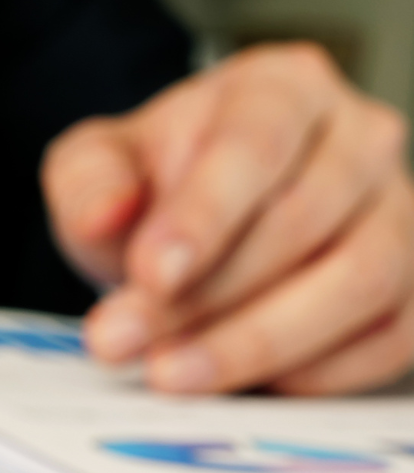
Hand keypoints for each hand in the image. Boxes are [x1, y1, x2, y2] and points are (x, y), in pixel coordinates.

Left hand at [43, 43, 413, 394]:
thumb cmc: (152, 187)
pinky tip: (242, 385)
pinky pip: (393, 334)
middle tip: (123, 342)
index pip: (256, 143)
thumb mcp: (95, 167)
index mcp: (282, 87)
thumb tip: (105, 217)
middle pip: (304, 219)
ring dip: (260, 341)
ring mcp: (400, 210)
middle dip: (207, 295)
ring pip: (362, 279)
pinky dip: (319, 371)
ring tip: (170, 375)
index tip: (150, 273)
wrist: (193, 227)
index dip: (204, 214)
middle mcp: (360, 137)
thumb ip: (90, 184)